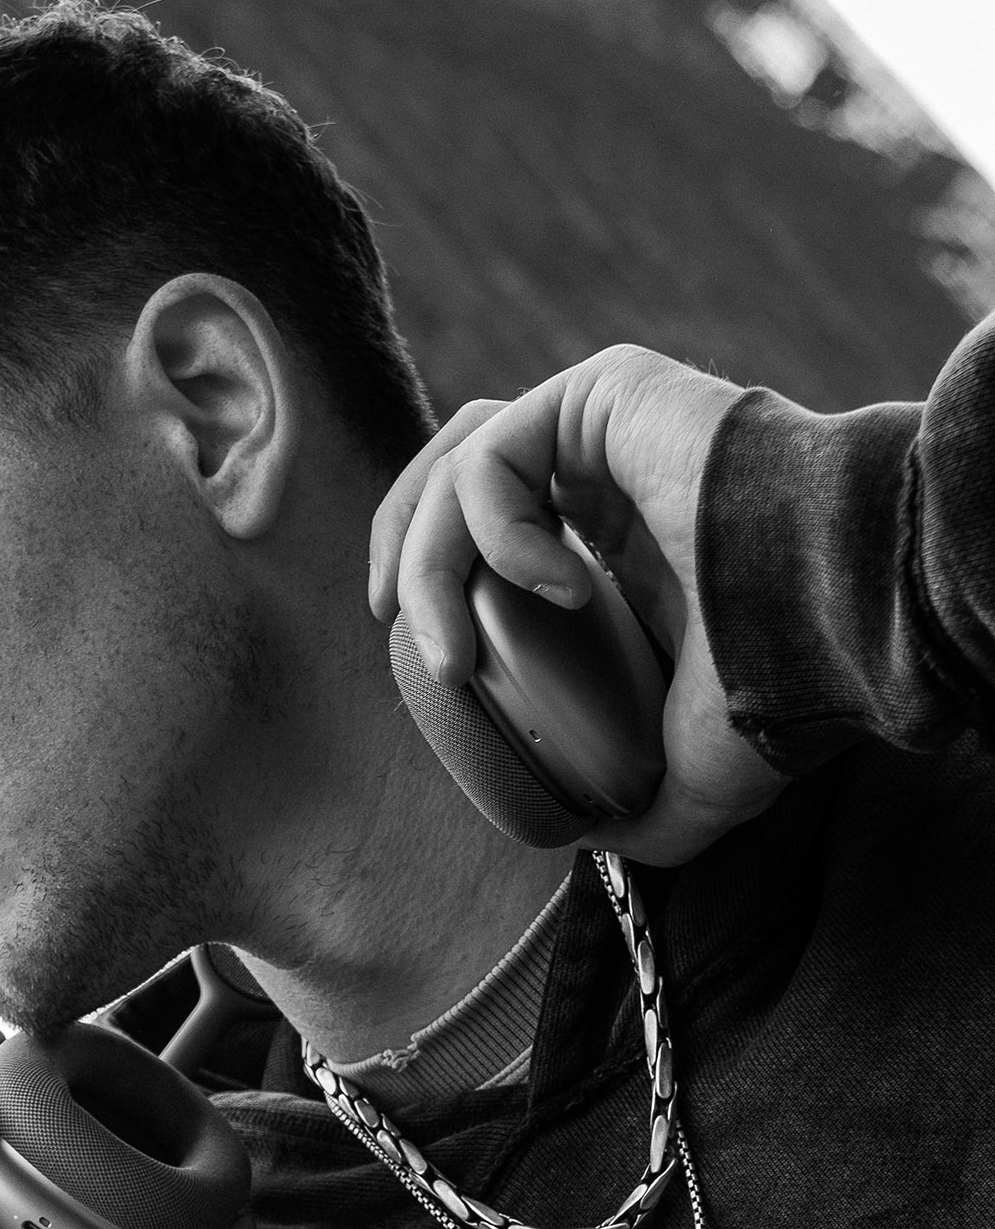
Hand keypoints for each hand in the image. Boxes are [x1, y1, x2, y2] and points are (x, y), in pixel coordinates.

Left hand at [369, 344, 785, 865]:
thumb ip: (638, 804)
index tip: (429, 658)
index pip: (491, 527)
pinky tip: (554, 590)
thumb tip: (587, 839)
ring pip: (458, 460)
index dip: (436, 579)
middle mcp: (605, 472)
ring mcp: (604, 424)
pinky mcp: (606, 389)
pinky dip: (496, 531)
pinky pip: (494, 453)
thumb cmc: (778, 684)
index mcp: (617, 540)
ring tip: (453, 651)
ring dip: (430, 560)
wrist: (833, 618)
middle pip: (454, 476)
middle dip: (406, 552)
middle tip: (394, 628)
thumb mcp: (692, 776)